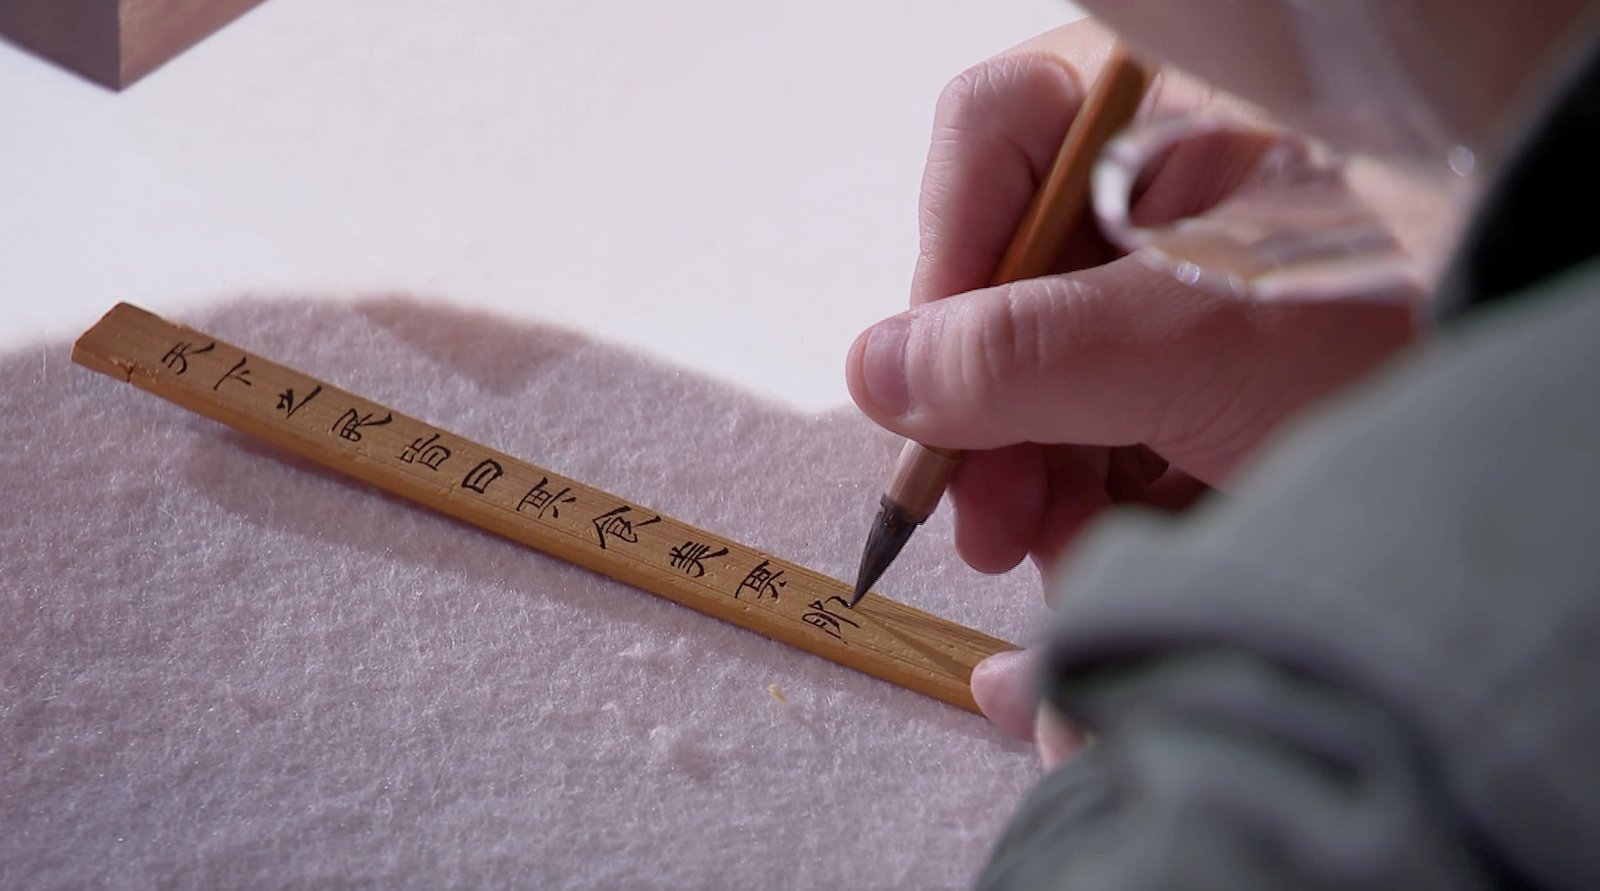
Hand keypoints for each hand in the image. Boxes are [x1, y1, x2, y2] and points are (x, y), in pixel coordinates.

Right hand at [846, 20, 1425, 753]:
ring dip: (1035, 464)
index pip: (995, 138)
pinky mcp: (1213, 347)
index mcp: (1164, 107)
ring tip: (1045, 547)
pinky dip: (1097, 477)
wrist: (1552, 421)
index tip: (925, 395)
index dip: (943, 268)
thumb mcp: (1195, 345)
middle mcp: (1168, 172)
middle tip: (982, 517)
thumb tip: (874, 373)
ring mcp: (1190, 263)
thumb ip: (1022, 356)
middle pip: (1014, 268)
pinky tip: (1098, 538)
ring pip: (1056, 354)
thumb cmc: (1406, 324)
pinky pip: (1114, 402)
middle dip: (989, 408)